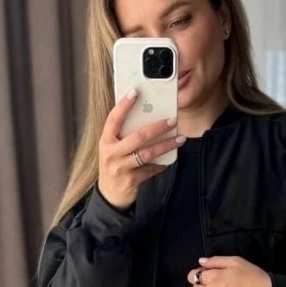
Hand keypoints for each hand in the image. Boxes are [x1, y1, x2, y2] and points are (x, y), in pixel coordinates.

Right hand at [97, 90, 184, 209]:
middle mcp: (111, 153)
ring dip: (166, 145)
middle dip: (157, 127)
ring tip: (179, 139)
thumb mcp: (113, 148)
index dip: (123, 106)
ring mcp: (120, 168)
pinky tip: (170, 159)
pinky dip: (161, 164)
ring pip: (147, 153)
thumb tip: (147, 116)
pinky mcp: (131, 180)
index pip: (113, 119)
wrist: (109, 194)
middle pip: (137, 137)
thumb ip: (124, 134)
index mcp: (106, 141)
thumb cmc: (114, 164)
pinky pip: (150, 170)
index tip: (135, 92)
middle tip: (172, 120)